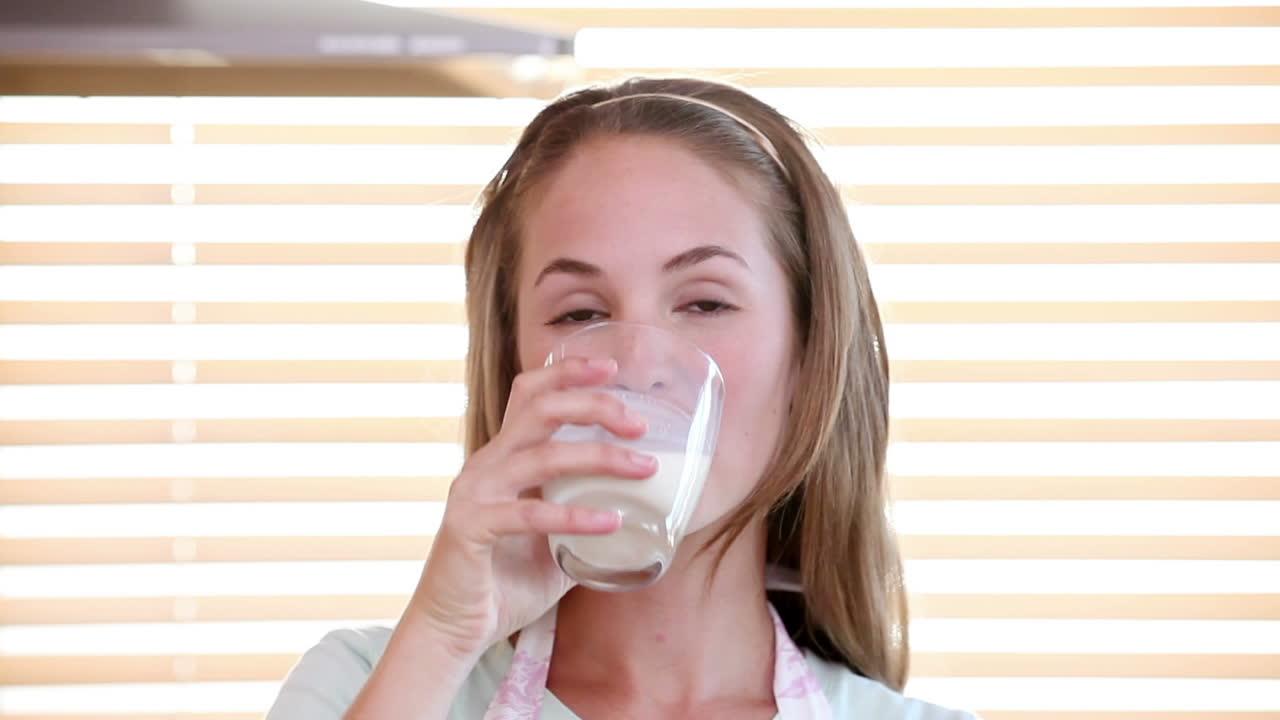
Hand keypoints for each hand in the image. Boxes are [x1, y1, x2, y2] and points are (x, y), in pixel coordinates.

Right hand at [406, 356, 654, 658]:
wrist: (454, 629)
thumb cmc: (505, 582)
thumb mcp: (556, 540)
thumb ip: (586, 515)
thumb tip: (644, 508)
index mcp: (503, 457)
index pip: (529, 393)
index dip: (568, 372)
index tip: (612, 366)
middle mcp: (487, 465)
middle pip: (540, 408)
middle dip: (594, 405)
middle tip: (639, 423)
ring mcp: (475, 493)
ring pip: (542, 455)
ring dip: (599, 456)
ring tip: (642, 467)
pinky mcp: (470, 527)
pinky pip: (530, 513)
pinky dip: (576, 517)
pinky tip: (612, 523)